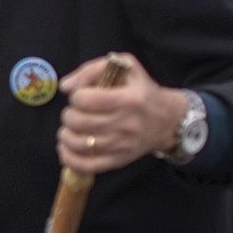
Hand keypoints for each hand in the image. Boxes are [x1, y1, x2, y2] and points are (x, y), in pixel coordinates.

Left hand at [57, 53, 186, 173]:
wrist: (167, 121)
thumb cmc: (142, 90)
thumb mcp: (125, 67)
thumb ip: (92, 69)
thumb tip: (65, 86)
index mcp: (127, 99)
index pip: (86, 100)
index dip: (76, 96)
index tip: (81, 96)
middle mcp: (126, 124)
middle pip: (80, 122)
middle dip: (69, 115)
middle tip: (73, 113)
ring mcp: (122, 145)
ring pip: (80, 144)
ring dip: (66, 135)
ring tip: (68, 129)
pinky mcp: (119, 161)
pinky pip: (88, 165)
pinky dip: (69, 158)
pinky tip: (66, 148)